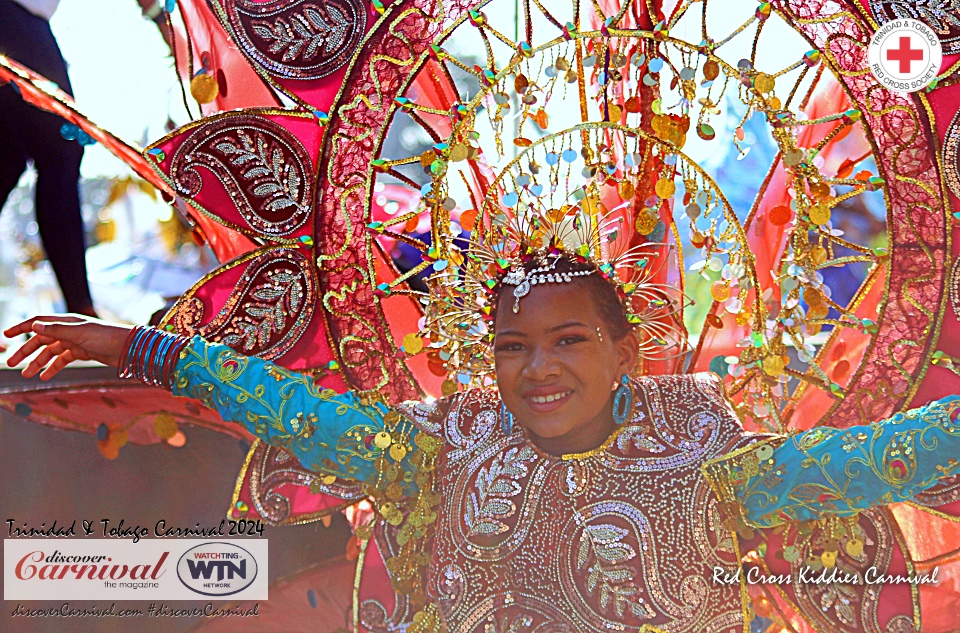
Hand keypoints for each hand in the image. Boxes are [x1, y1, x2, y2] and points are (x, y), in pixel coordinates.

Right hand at [3, 315, 133, 379]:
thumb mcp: (79, 334)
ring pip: (51, 352)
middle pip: (41, 340)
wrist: (129, 348)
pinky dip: (53, 367)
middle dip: (26, 351)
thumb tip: (34, 326)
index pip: (38, 322)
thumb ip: (56, 331)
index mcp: (66, 321)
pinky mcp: (83, 352)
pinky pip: (63, 360)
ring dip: (38, 363)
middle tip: (12, 364)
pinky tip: (44, 376)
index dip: (21, 328)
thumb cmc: (107, 336)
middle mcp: (69, 330)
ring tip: (27, 375)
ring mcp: (75, 341)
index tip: (6, 335)